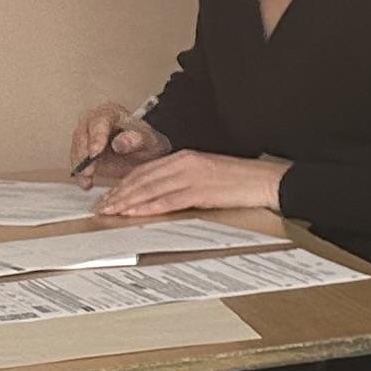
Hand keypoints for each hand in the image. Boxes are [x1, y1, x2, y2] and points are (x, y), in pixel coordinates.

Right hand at [68, 104, 167, 180]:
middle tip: (89, 171)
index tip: (96, 152)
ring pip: (77, 150)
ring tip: (87, 180)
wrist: (146, 155)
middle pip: (82, 136)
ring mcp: (85, 137)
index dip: (96, 137)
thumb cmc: (148, 143)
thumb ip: (136, 140)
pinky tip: (86, 184)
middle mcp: (92, 122)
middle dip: (84, 155)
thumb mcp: (150, 141)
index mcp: (110, 113)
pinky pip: (78, 163)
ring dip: (80, 167)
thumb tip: (119, 143)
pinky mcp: (82, 153)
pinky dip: (81, 175)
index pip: (99, 122)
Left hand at [97, 150, 286, 217]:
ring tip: (111, 212)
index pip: (145, 171)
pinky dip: (148, 207)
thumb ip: (185, 179)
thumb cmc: (243, 180)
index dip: (124, 184)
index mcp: (185, 157)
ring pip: (150, 189)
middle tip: (101, 207)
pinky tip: (134, 213)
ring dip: (127, 202)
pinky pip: (168, 200)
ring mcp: (192, 176)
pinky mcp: (201, 191)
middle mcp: (184, 163)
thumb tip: (164, 194)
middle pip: (142, 179)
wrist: (268, 181)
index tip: (110, 196)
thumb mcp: (208, 173)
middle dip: (118, 194)